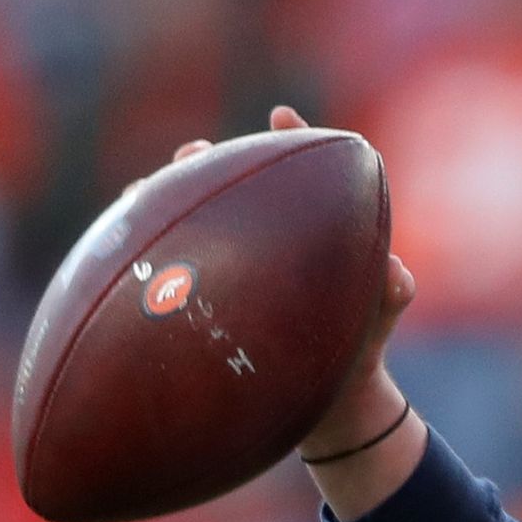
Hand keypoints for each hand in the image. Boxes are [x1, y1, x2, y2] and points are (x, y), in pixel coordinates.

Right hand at [172, 106, 418, 463]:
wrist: (330, 406)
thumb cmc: (359, 352)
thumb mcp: (377, 322)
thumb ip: (390, 296)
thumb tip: (398, 274)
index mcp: (311, 235)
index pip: (300, 176)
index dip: (291, 140)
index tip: (281, 115)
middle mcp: (266, 243)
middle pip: (236, 189)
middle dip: (212, 165)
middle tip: (194, 153)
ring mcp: (233, 270)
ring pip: (194, 223)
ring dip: (168, 201)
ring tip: (147, 189)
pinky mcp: (205, 303)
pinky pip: (170, 271)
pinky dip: (146, 252)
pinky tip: (123, 245)